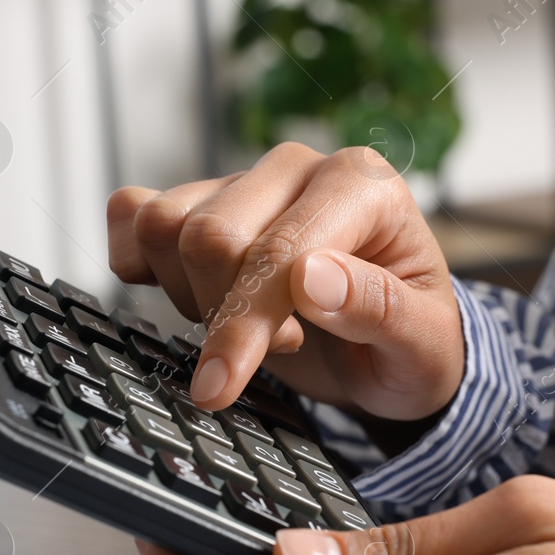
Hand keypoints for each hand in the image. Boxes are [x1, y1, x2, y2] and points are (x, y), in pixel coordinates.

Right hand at [106, 143, 463, 420]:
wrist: (390, 350)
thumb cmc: (411, 343)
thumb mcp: (424, 344)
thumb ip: (379, 308)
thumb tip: (313, 279)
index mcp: (361, 185)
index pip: (277, 250)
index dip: (245, 324)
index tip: (221, 385)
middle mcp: (297, 169)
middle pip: (208, 234)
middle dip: (223, 314)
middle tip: (278, 348)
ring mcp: (243, 181)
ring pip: (162, 225)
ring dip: (189, 295)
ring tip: (251, 323)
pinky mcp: (199, 202)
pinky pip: (131, 214)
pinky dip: (138, 264)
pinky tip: (190, 297)